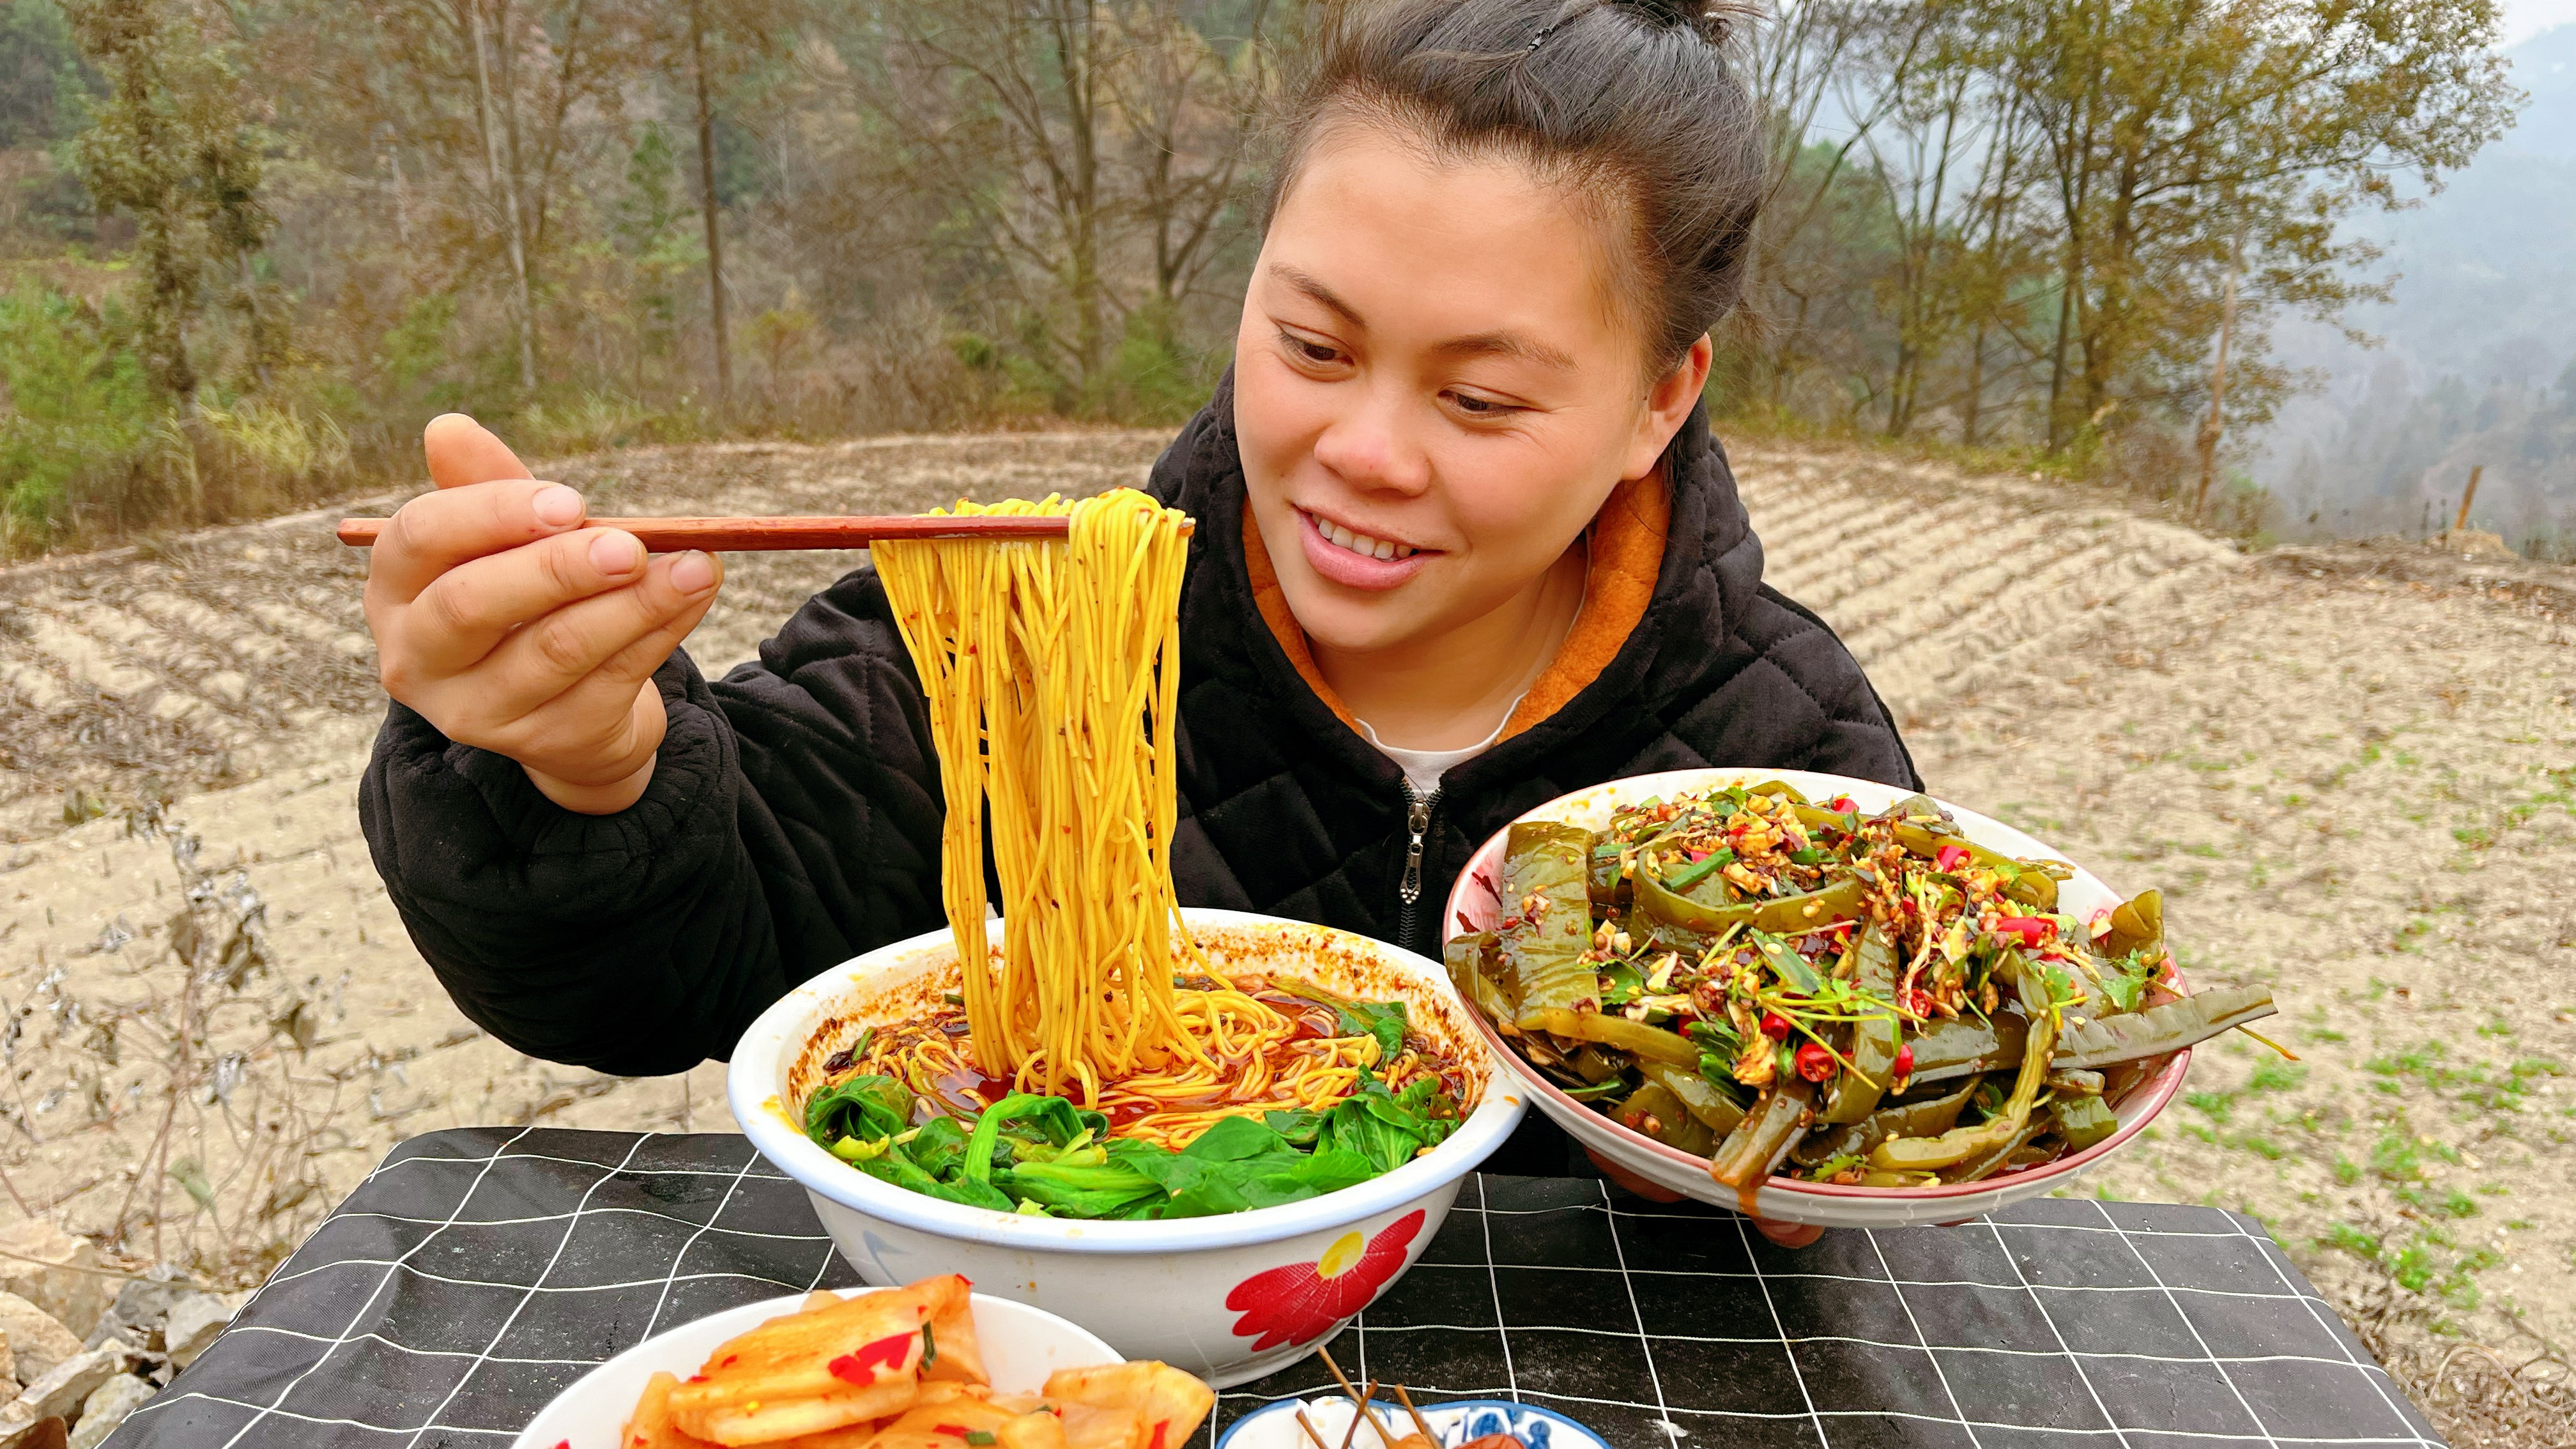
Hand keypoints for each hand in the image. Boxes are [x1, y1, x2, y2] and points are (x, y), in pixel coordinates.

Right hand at [363, 414, 722, 813]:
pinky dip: (661, 632)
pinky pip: (611, 681)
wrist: (569, 711)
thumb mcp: (505, 541)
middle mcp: (417, 658)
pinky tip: (696, 595)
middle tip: (630, 545)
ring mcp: (477, 711)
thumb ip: (486, 485)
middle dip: (557, 568)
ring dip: (634, 603)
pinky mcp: (545, 743)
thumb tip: (446, 426)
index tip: (571, 501)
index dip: (493, 513)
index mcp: (395, 589)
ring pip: (556, 650)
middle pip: (472, 605)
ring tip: (695, 566)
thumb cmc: (527, 601)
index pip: (419, 539)